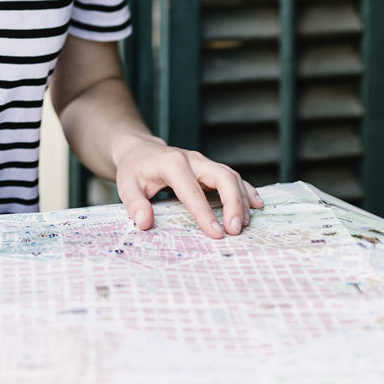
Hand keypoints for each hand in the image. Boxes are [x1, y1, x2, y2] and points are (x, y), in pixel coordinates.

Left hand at [115, 138, 263, 238]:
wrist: (141, 149)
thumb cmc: (134, 169)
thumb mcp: (126, 184)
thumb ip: (134, 204)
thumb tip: (144, 223)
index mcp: (173, 164)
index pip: (192, 190)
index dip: (204, 213)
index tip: (215, 234)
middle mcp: (193, 160)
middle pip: (222, 176)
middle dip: (233, 203)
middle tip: (235, 230)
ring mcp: (204, 162)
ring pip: (231, 176)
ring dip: (242, 200)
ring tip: (244, 225)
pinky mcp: (211, 168)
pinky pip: (233, 176)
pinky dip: (247, 190)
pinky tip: (257, 205)